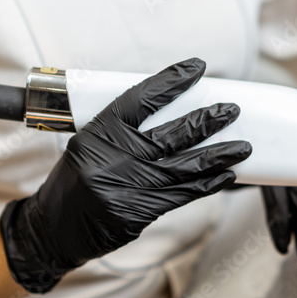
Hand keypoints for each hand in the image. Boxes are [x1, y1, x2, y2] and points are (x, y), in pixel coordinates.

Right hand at [0, 58, 251, 292]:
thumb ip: (125, 132)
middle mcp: (113, 157)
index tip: (197, 68)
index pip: (141, 98)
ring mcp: (125, 187)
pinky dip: (207, 185)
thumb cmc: (74, 181)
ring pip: (184, 167)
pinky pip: (181, 196)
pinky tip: (227, 176)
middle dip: (207, 121)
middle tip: (232, 110)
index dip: (171, 81)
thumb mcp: (90, 145)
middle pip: (171, 134)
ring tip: (244, 146)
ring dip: (219, 155)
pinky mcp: (136, 212)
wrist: (52, 229)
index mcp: (98, 132)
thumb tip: (173, 114)